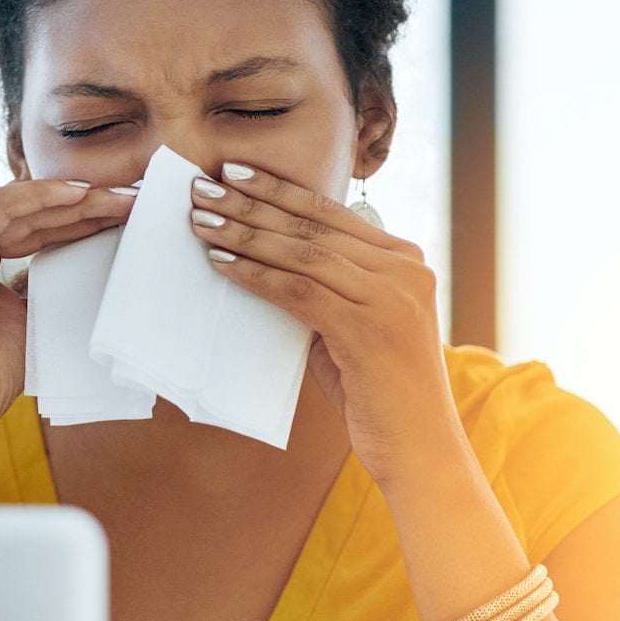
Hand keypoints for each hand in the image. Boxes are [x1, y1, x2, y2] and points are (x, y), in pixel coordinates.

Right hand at [0, 179, 136, 498]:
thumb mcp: (20, 323)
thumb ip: (36, 289)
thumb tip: (80, 262)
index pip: (21, 230)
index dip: (73, 220)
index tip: (122, 216)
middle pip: (20, 215)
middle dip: (80, 204)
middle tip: (132, 198)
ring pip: (12, 206)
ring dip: (70, 198)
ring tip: (120, 197)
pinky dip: (37, 198)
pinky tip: (78, 195)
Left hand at [187, 163, 464, 487]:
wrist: (417, 447)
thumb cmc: (376, 391)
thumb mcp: (351, 327)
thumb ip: (323, 291)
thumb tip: (261, 263)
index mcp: (405, 259)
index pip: (331, 213)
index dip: (279, 190)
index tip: (235, 173)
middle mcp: (405, 268)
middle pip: (313, 225)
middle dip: (253, 203)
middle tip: (204, 187)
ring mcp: (392, 294)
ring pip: (303, 252)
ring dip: (245, 234)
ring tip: (202, 221)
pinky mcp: (370, 326)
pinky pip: (299, 290)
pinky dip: (256, 275)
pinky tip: (222, 264)